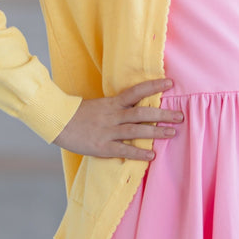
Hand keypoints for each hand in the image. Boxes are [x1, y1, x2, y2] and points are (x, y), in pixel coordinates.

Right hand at [52, 78, 182, 160]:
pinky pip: (124, 150)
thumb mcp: (100, 104)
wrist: (57, 122)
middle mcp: (113, 115)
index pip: (137, 91)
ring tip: (173, 133)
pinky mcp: (102, 147)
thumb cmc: (79, 113)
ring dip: (157, 132)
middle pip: (142, 113)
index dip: (154, 86)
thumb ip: (117, 105)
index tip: (170, 82)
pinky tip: (152, 156)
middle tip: (180, 115)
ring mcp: (108, 131)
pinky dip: (139, 152)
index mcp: (112, 102)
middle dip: (163, 114)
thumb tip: (137, 103)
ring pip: (136, 130)